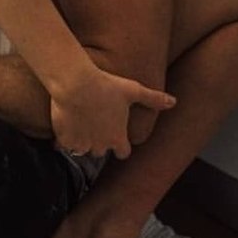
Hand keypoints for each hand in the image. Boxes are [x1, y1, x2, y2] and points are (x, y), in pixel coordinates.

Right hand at [49, 66, 175, 160]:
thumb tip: (174, 102)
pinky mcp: (64, 139)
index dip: (120, 144)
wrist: (76, 84)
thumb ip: (153, 99)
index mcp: (117, 137)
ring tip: (79, 123)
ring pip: (82, 149)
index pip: (123, 153)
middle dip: (99, 140)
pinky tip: (63, 126)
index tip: (116, 134)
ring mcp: (81, 144)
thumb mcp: (133, 90)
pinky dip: (63, 138)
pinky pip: (63, 145)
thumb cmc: (106, 86)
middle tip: (95, 122)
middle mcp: (100, 146)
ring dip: (81, 140)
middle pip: (101, 150)